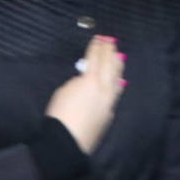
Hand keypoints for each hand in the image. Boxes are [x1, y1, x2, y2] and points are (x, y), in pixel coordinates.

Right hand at [46, 36, 125, 153]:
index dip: (97, 47)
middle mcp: (105, 88)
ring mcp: (109, 101)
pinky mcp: (110, 113)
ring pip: (118, 79)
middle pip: (110, 65)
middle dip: (110, 52)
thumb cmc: (60, 114)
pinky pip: (116, 93)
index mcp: (91, 80)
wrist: (67, 141)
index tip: (99, 38)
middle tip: (110, 42)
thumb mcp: (64, 91)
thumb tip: (87, 81)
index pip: (96, 58)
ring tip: (118, 57)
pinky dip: (117, 83)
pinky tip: (119, 81)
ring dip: (117, 66)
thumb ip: (79, 82)